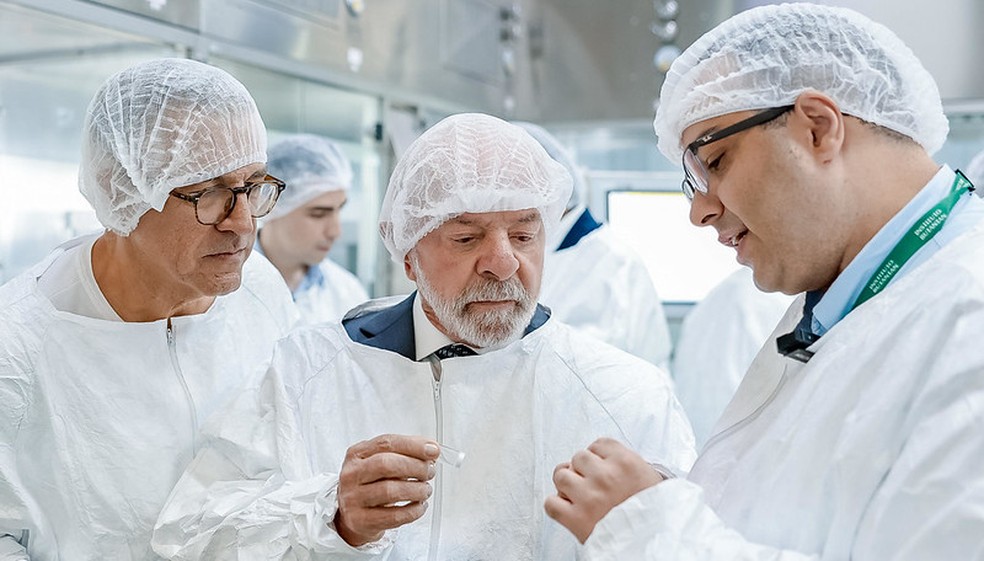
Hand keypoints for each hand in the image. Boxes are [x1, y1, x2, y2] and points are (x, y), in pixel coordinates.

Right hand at [334, 434, 439, 545]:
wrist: (352, 516)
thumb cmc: (371, 485)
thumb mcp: (380, 463)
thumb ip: (404, 454)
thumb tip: (431, 451)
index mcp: (356, 454)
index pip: (386, 443)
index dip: (413, 445)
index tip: (433, 450)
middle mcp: (351, 474)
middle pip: (386, 464)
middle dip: (415, 467)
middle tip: (429, 472)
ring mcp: (353, 498)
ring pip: (390, 491)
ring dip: (416, 490)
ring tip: (425, 490)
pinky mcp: (360, 521)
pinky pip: (393, 516)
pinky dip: (413, 511)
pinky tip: (419, 506)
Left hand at [544, 437, 664, 543]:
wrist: (653, 545)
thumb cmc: (653, 514)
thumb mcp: (649, 478)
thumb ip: (624, 463)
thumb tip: (601, 457)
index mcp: (626, 463)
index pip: (598, 444)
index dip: (598, 457)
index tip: (601, 467)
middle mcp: (605, 476)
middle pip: (578, 457)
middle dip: (583, 470)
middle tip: (592, 484)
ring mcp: (588, 497)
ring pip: (560, 475)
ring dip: (567, 486)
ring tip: (579, 497)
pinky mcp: (576, 519)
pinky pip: (551, 503)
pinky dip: (556, 506)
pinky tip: (569, 510)